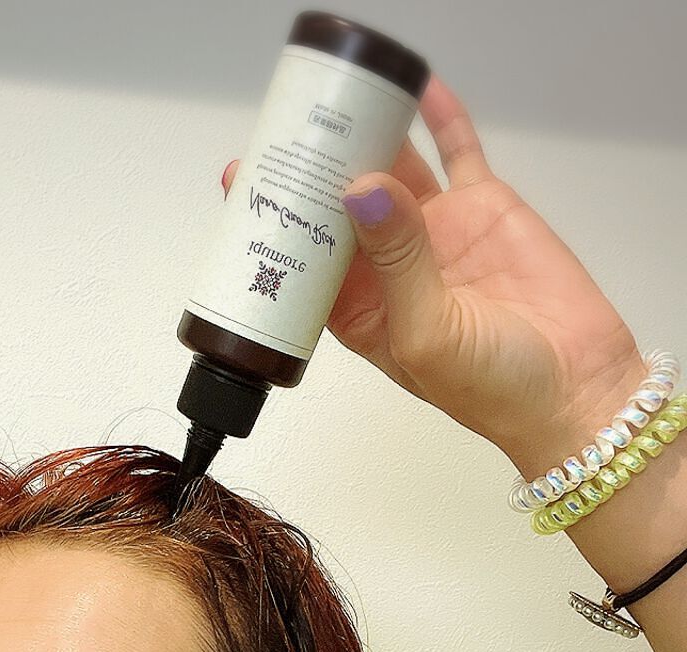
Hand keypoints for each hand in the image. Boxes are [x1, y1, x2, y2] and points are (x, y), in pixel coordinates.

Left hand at [220, 73, 646, 474]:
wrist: (576, 389)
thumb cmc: (493, 390)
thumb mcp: (427, 334)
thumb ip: (396, 262)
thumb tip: (363, 190)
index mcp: (364, 312)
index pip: (309, 258)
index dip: (281, 222)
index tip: (248, 182)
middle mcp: (392, 269)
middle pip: (341, 207)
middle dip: (316, 171)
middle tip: (290, 129)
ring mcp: (436, 233)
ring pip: (390, 171)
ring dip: (367, 138)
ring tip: (342, 101)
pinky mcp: (482, 208)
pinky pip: (455, 152)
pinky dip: (437, 119)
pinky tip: (414, 87)